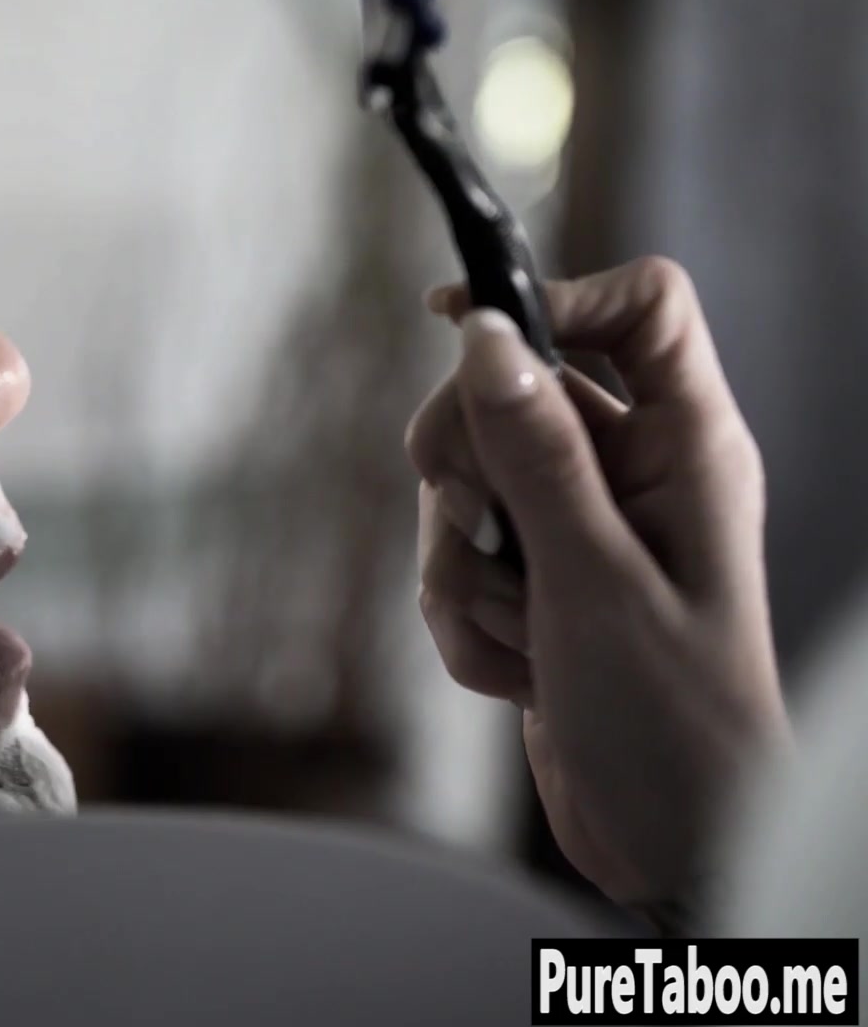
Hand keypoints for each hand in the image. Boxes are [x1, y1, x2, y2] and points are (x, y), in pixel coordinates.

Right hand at [405, 256, 791, 908]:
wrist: (673, 849)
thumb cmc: (676, 722)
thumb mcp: (596, 579)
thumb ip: (536, 451)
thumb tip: (485, 335)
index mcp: (689, 448)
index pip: (637, 306)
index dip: (554, 296)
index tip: (458, 322)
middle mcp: (635, 477)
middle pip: (512, 393)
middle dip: (470, 471)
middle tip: (482, 528)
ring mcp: (581, 535)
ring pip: (467, 491)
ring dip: (467, 572)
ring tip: (524, 637)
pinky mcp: (538, 591)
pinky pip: (457, 567)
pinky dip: (466, 624)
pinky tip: (518, 677)